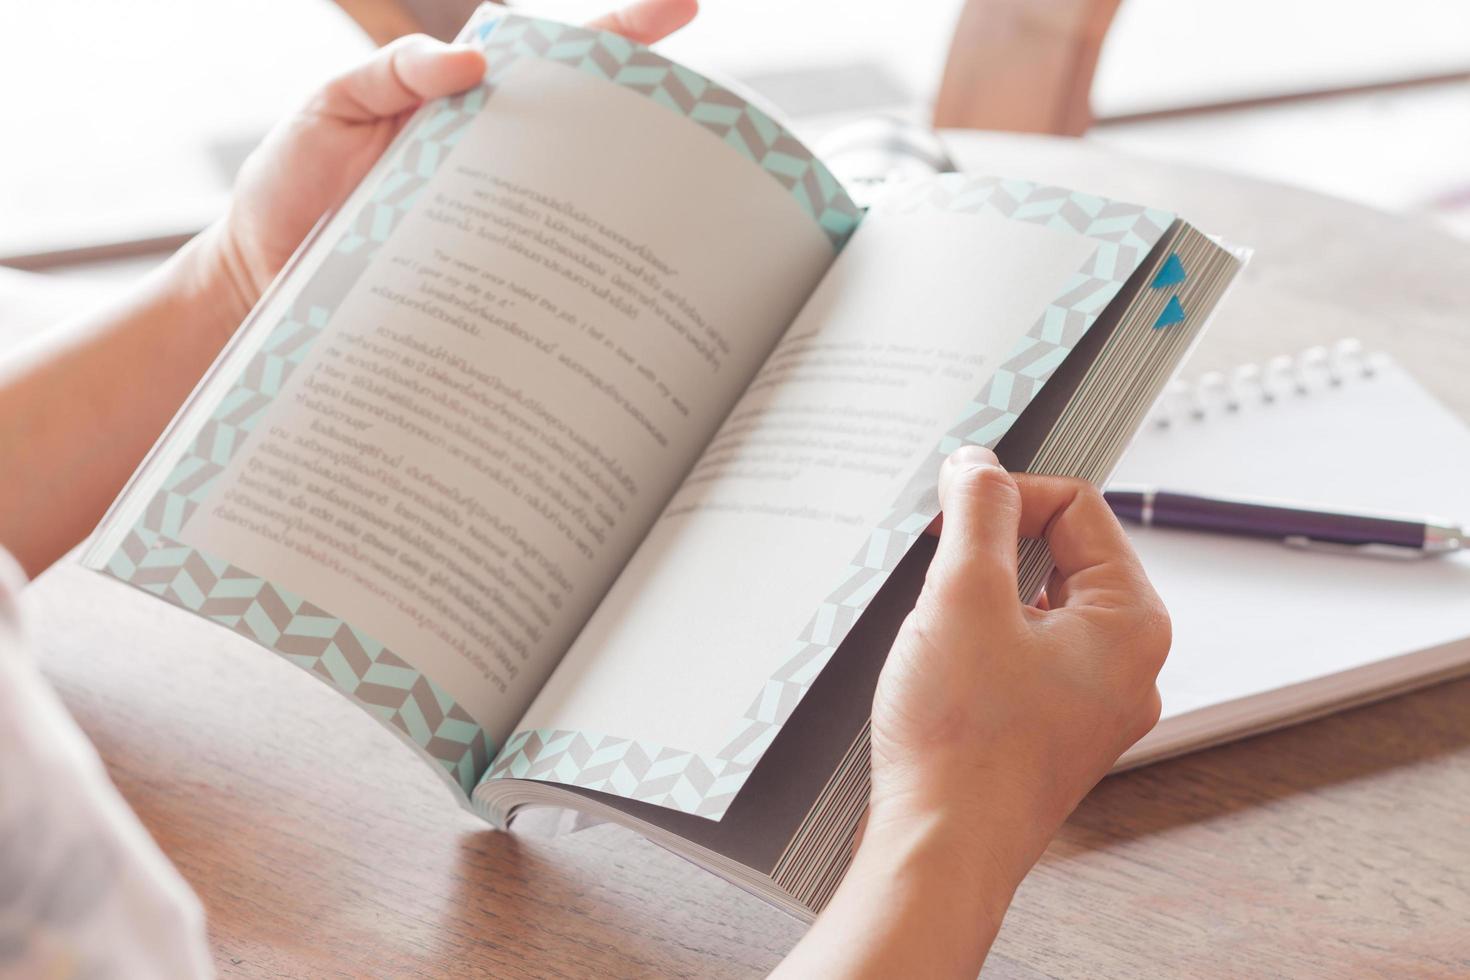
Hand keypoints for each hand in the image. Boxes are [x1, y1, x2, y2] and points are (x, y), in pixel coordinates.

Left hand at [208, 0, 697, 322]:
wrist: (256, 279)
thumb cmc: (289, 182)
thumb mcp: (328, 107)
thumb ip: (389, 74)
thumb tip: (468, 64)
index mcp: (468, 108)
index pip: (556, 58)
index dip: (621, 33)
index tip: (682, 6)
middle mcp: (497, 165)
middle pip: (591, 134)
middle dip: (657, 126)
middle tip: (716, 130)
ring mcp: (498, 226)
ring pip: (580, 212)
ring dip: (628, 215)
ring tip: (679, 218)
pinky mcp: (487, 284)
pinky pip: (540, 278)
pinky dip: (575, 285)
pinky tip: (611, 295)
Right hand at [869, 444, 1166, 882]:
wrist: (939, 853)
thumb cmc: (962, 745)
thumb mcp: (962, 597)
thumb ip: (977, 513)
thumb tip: (978, 466)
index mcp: (1132, 623)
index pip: (1079, 507)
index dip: (1007, 493)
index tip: (950, 507)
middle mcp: (1126, 663)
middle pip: (1060, 555)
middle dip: (990, 549)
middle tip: (935, 566)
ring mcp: (1090, 702)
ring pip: (1035, 607)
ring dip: (979, 598)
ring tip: (934, 629)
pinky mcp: (1049, 730)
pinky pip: (1020, 655)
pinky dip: (976, 644)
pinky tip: (938, 667)